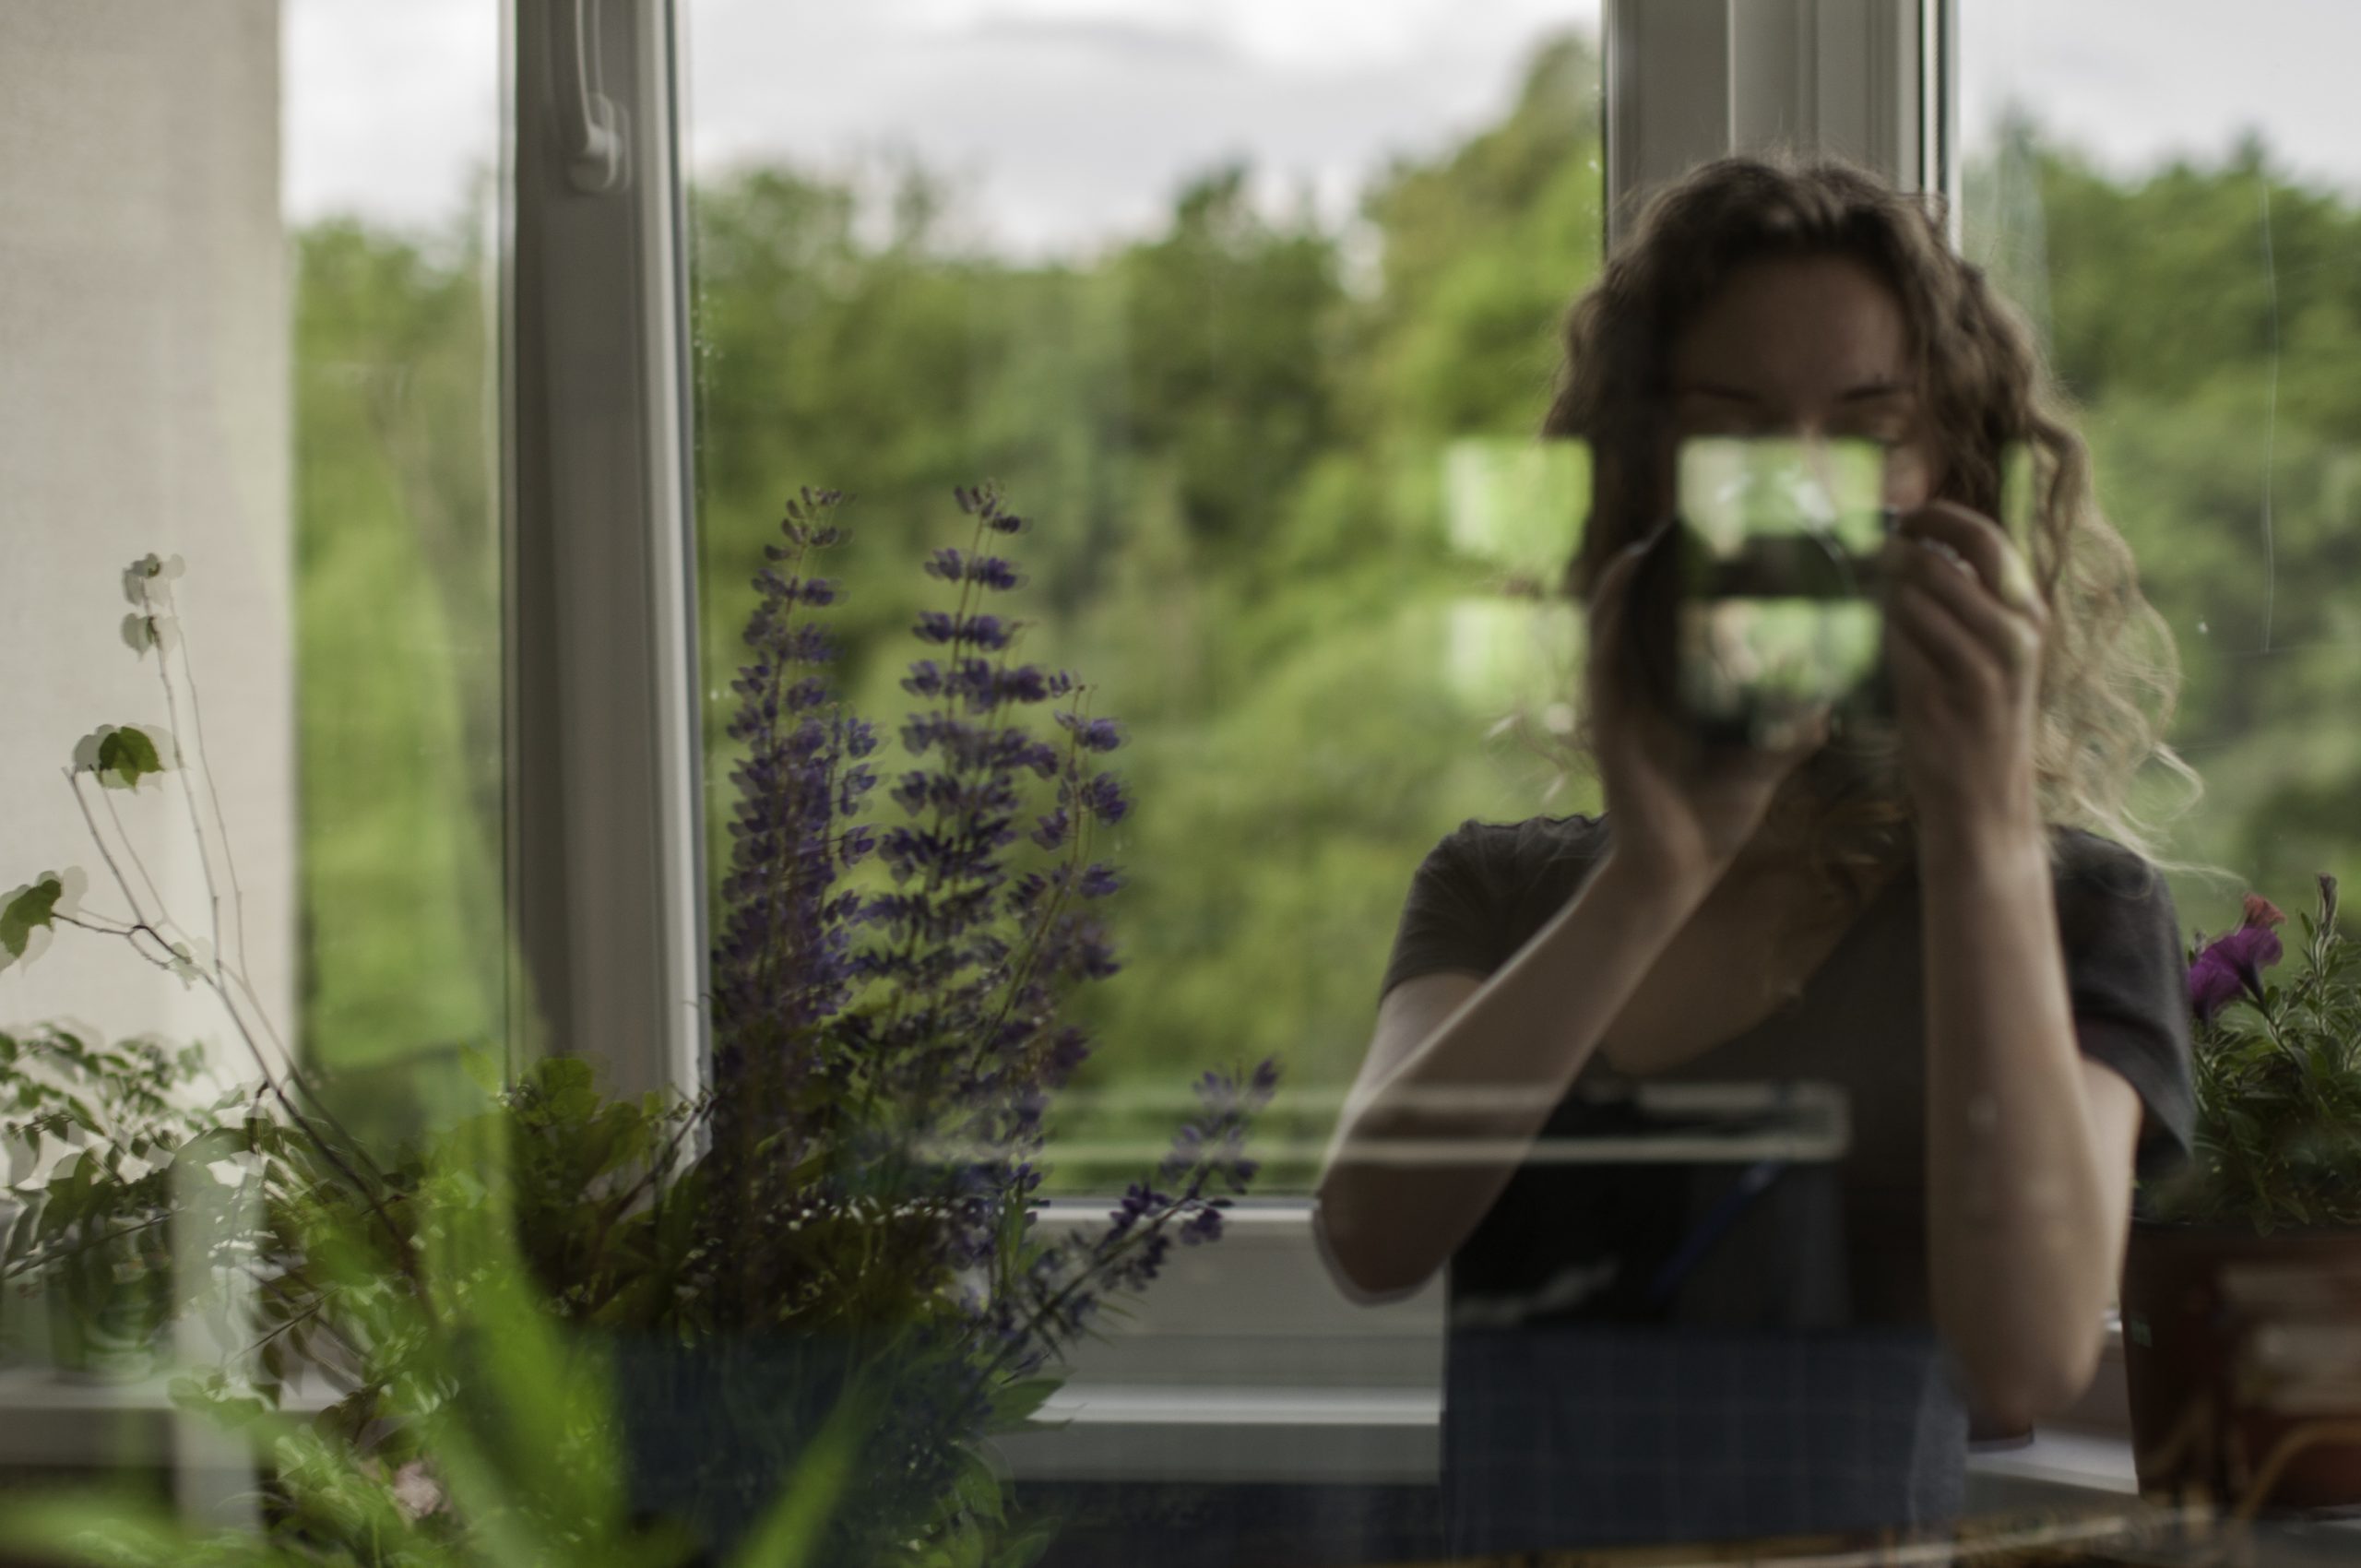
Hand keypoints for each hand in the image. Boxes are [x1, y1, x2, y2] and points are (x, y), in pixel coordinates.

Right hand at [1585, 533, 1829, 887]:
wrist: (1677, 871)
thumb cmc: (1713, 822)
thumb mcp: (1763, 766)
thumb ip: (1790, 734)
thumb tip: (1828, 703)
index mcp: (1675, 702)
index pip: (1674, 635)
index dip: (1682, 592)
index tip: (1708, 550)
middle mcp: (1643, 695)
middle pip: (1640, 621)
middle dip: (1653, 575)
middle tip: (1680, 527)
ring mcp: (1620, 705)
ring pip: (1613, 627)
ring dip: (1624, 581)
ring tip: (1648, 540)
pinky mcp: (1608, 718)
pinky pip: (1604, 652)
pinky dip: (1610, 612)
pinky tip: (1622, 577)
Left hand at [1881, 501, 2046, 839]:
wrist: (1983, 799)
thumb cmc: (1975, 721)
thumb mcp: (1988, 652)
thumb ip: (1963, 602)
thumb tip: (1911, 550)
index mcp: (2029, 613)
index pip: (1986, 537)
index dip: (1936, 517)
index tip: (1900, 518)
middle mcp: (2015, 633)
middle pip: (1942, 561)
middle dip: (1895, 551)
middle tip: (1866, 553)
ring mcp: (1984, 665)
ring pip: (1912, 599)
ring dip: (1877, 592)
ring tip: (1861, 597)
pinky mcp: (1944, 695)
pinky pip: (1896, 641)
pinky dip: (1874, 631)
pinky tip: (1865, 637)